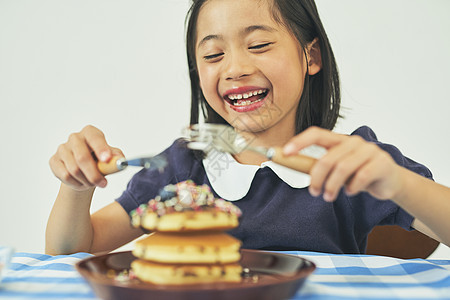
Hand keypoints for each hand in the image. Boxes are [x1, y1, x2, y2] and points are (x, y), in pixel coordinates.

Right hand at [49, 125, 123, 190]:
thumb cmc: (100, 162)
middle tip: (104, 184)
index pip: (94, 138)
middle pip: (82, 157)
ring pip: (74, 170)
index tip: (107, 159)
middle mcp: (75, 138)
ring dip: (86, 181)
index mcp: (90, 133)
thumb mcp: (112, 158)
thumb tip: (120, 160)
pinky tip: (81, 182)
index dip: (101, 148)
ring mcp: (62, 148)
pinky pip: (65, 176)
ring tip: (93, 183)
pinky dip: (76, 183)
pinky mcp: (54, 160)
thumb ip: (117, 158)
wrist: (84, 172)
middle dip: (94, 174)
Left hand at [283, 127, 402, 201]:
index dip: (300, 141)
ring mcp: (369, 151)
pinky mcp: (382, 163)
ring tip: (328, 197)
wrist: (389, 181)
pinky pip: (361, 176)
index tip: (286, 152)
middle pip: (328, 158)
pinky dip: (352, 188)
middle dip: (317, 178)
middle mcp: (353, 142)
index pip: (316, 134)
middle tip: (314, 192)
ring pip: (343, 168)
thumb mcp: (336, 169)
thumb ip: (318, 165)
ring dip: (332, 186)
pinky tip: (350, 192)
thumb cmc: (357, 174)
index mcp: (339, 140)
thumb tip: (290, 164)